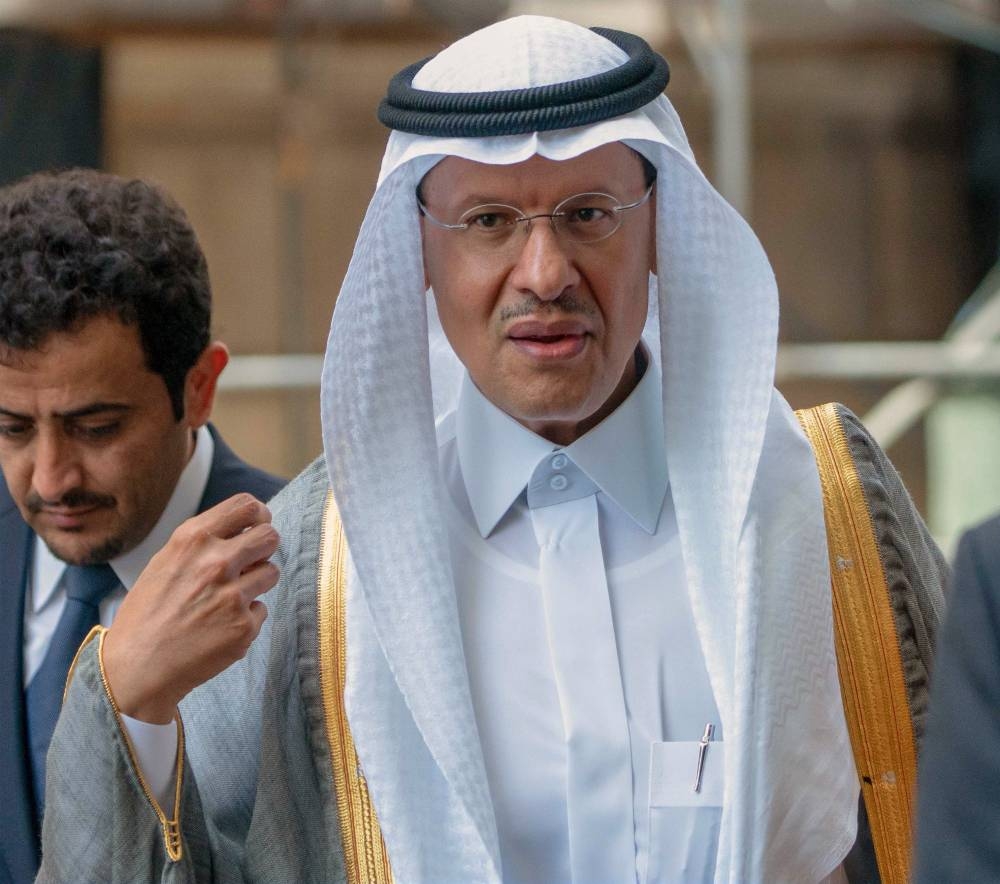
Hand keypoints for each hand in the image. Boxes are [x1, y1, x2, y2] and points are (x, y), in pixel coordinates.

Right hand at [102, 493, 279, 723]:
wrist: (136, 667)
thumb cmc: (148, 614)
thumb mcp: (165, 562)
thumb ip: (203, 543)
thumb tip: (243, 529)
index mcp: (193, 540)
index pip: (247, 506)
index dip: (258, 515)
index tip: (256, 526)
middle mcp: (216, 562)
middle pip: (270, 536)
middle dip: (265, 547)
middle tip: (251, 561)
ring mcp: (233, 595)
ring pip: (271, 572)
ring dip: (256, 583)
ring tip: (227, 599)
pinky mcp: (244, 626)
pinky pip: (261, 609)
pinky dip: (245, 618)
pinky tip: (219, 628)